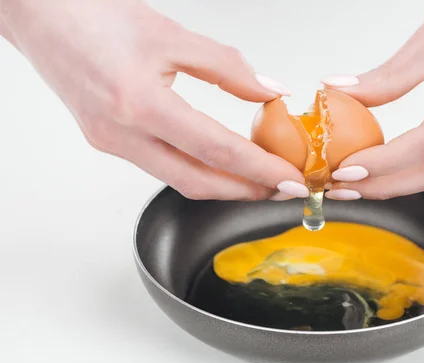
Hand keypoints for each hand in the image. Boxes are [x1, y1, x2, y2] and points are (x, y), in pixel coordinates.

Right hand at [0, 0, 308, 200]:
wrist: (41, 13)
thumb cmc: (95, 15)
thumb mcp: (173, 35)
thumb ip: (228, 68)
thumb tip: (269, 92)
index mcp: (139, 103)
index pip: (215, 149)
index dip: (258, 169)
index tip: (289, 180)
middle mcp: (120, 134)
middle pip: (196, 182)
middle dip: (244, 191)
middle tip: (279, 189)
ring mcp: (110, 143)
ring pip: (177, 179)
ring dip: (221, 184)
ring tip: (256, 179)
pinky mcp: (106, 142)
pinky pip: (159, 167)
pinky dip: (195, 170)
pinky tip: (217, 164)